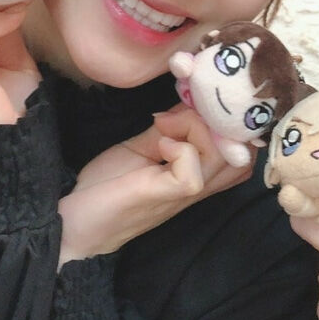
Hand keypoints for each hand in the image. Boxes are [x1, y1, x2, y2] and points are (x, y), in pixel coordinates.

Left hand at [58, 106, 251, 264]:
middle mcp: (199, 184)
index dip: (232, 118)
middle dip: (220, 118)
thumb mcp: (142, 146)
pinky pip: (193, 174)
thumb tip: (188, 102)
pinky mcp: (165, 196)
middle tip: (185, 108)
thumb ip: (168, 128)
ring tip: (168, 125)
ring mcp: (184, 193)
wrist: (74, 222)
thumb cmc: (107, 186)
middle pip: (241, 152)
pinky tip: (161, 145)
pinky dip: (182, 149)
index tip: (196, 97)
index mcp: (196, 172)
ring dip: (199, 128)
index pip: (243, 150)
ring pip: (224, 159)